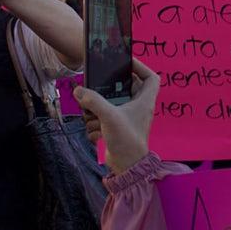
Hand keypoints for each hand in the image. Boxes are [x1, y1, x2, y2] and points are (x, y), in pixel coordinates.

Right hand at [72, 57, 158, 174]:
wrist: (127, 167)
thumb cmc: (127, 140)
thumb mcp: (109, 116)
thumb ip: (93, 101)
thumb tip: (79, 91)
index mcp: (144, 101)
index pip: (151, 78)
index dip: (141, 67)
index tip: (126, 62)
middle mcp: (138, 108)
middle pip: (124, 89)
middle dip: (107, 91)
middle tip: (95, 90)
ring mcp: (127, 117)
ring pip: (110, 104)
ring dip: (98, 111)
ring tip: (93, 117)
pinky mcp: (117, 127)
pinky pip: (104, 118)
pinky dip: (97, 124)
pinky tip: (96, 134)